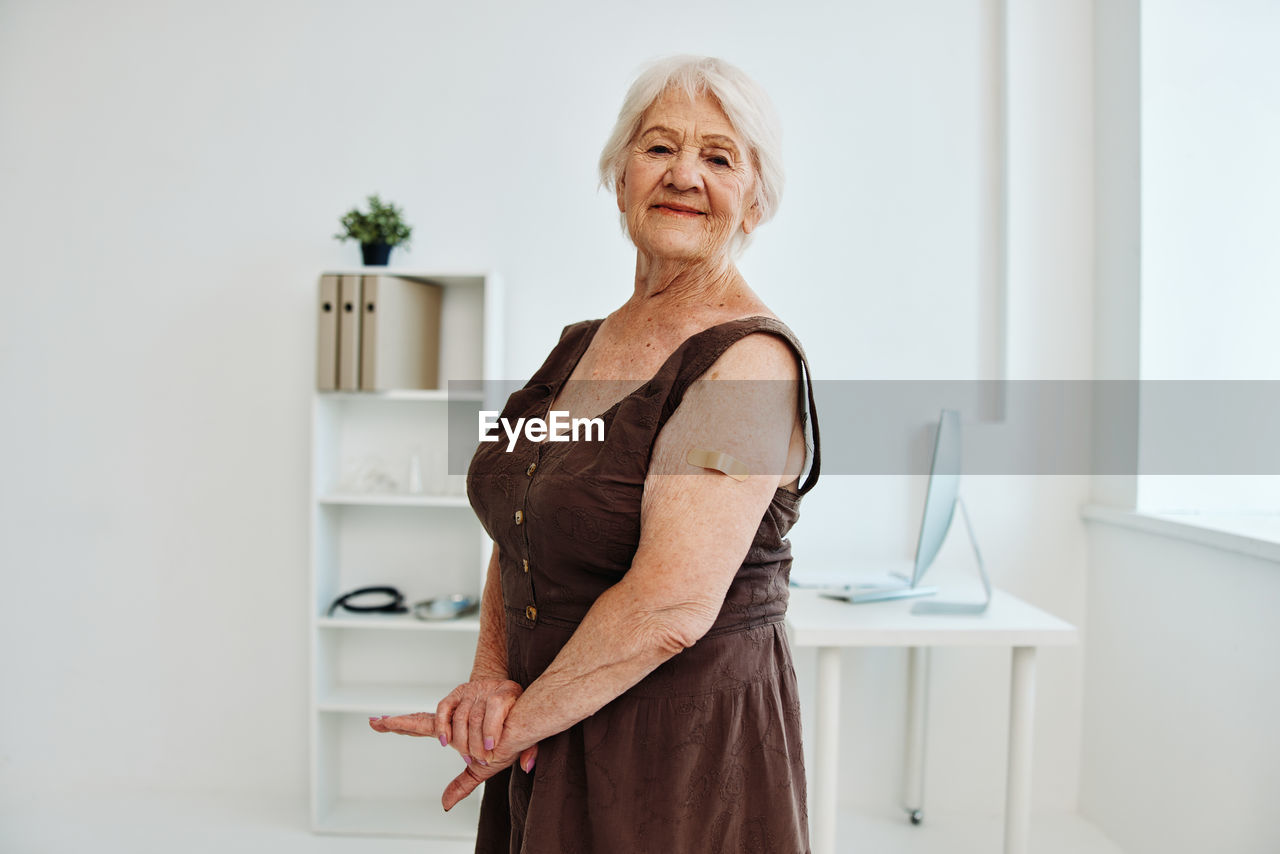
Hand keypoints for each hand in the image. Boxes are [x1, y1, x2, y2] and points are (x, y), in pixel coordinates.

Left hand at [368, 711, 537, 810]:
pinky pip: (489, 718)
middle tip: (463, 748)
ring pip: (467, 728)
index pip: (421, 724)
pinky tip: (498, 742)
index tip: (374, 722)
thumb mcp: (484, 767)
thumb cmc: (507, 740)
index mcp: (454, 724)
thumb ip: (463, 784)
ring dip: (482, 745)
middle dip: (451, 743)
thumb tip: (444, 805)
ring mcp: (477, 695)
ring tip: (494, 747)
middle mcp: (460, 706)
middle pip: (444, 732)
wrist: (536, 716)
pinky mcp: (497, 692)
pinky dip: (494, 734)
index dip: (398, 725)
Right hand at [434, 679, 527, 766]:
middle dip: (476, 743)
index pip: (497, 704)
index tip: (491, 746)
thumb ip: (530, 749)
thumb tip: (527, 767)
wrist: (502, 696)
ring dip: (462, 742)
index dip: (492, 726)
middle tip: (482, 760)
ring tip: (469, 757)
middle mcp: (488, 687)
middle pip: (477, 715)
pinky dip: (442, 726)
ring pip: (460, 716)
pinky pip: (444, 708)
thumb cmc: (515, 717)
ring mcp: (470, 690)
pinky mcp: (456, 694)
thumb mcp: (526, 730)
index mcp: (509, 692)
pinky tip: (446, 742)